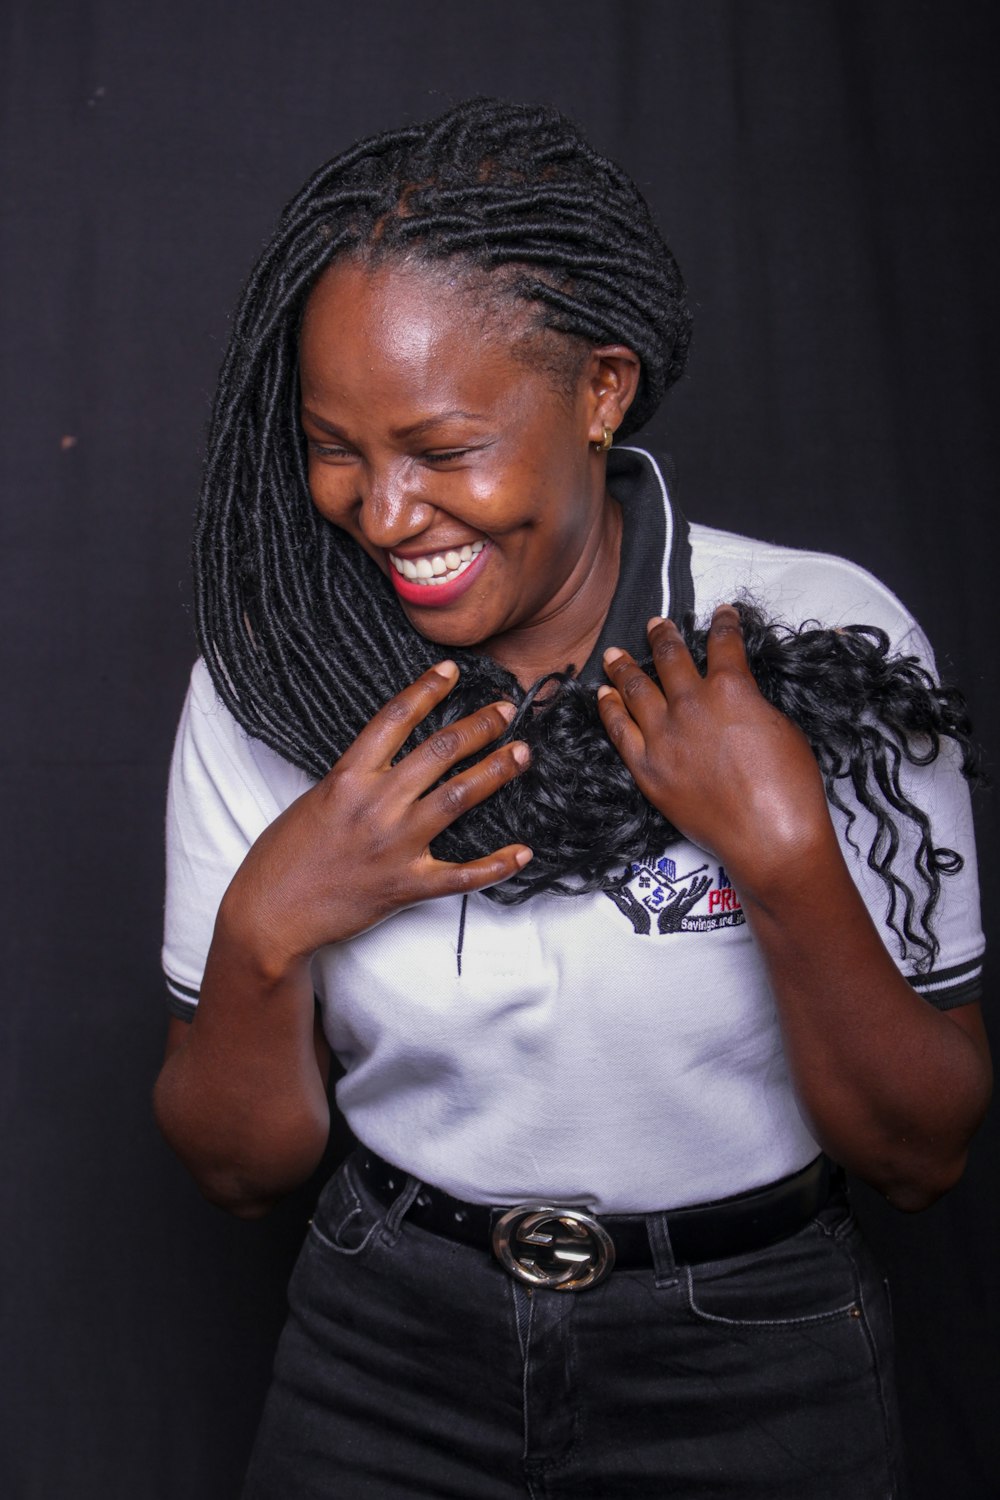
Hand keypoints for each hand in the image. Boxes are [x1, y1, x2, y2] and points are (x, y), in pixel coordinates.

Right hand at [220, 661, 531, 968]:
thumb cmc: (284, 856)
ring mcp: (394, 845)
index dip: (428, 689)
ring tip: (522, 753)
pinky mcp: (406, 886)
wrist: (270, 915)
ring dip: (495, 772)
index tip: (453, 671)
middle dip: (480, 725)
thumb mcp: (314, 800)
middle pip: (439, 751)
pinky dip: (496, 864)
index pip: (395, 718)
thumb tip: (388, 758)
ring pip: (458, 798)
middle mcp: (376, 805)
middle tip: (507, 709)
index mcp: (347, 778)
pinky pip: (462, 875)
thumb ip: (354, 778)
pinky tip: (523, 852)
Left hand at [596, 606, 833, 895]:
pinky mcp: (648, 769)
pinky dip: (609, 709)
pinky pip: (619, 730)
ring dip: (624, 666)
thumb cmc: (789, 788)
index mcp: (732, 688)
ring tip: (615, 653)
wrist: (770, 836)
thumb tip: (737, 698)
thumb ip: (752, 703)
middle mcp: (691, 705)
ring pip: (635, 688)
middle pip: (670, 657)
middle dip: (662, 635)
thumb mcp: (782, 726)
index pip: (724, 642)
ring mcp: (664, 737)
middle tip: (656, 625)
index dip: (723, 623)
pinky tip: (603, 696)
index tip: (721, 614)